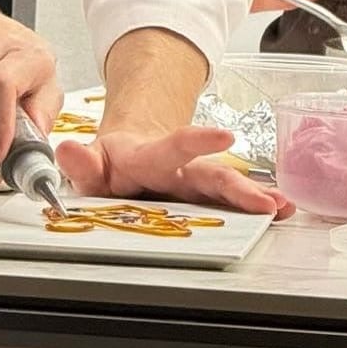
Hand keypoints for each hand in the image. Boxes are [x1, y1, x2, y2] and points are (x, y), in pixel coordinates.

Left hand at [56, 127, 292, 216]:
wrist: (129, 152)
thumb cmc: (110, 163)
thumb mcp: (90, 162)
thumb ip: (80, 161)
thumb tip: (66, 150)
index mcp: (149, 157)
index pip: (172, 147)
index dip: (197, 141)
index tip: (224, 136)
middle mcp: (177, 169)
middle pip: (210, 175)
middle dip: (238, 186)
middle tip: (265, 200)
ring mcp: (192, 185)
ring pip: (224, 189)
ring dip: (253, 196)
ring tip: (281, 206)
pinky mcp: (201, 198)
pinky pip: (229, 202)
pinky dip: (255, 205)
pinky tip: (280, 211)